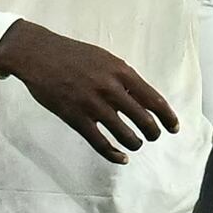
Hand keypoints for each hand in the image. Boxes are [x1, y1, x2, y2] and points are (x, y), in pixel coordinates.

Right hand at [0, 20, 180, 159]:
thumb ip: (123, 77)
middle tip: (153, 136)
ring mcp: (91, 104)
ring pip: (125, 134)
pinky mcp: (75, 117)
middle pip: (143, 120)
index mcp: (120, 71)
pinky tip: (121, 157)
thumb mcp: (104, 58)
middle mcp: (109, 88)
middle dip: (153, 133)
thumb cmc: (72, 54)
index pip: (154, 99)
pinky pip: (100, 142)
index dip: (168, 117)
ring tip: (135, 143)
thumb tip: (142, 98)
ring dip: (135, 143)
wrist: (37, 54)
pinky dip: (114, 154)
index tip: (174, 128)